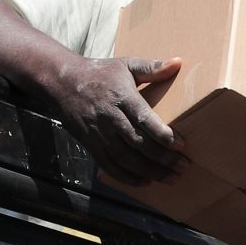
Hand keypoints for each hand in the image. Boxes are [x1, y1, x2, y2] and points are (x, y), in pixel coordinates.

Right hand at [47, 53, 186, 184]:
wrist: (63, 82)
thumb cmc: (99, 73)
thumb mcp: (126, 65)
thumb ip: (152, 68)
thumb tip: (178, 63)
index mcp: (122, 97)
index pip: (144, 118)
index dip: (162, 134)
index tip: (180, 145)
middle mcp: (111, 118)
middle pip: (138, 143)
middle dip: (162, 158)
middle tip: (183, 167)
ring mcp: (100, 134)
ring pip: (126, 158)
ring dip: (150, 171)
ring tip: (171, 178)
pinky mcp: (91, 145)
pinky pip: (109, 166)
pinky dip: (127, 177)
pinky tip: (145, 181)